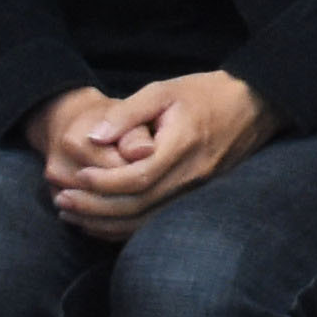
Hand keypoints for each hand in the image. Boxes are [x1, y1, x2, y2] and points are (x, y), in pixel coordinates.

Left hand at [45, 72, 273, 227]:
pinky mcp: (196, 197)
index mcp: (183, 145)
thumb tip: (91, 137)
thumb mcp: (163, 90)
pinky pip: (156, 221)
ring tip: (71, 214)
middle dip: (95, 207)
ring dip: (105, 222)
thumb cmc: (206, 93)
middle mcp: (192, 174)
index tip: (78, 177)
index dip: (104, 183)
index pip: (137, 178)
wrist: (255, 104)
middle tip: (61, 201)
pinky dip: (124, 226)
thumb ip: (126, 113)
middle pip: (138, 205)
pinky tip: (100, 221)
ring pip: (146, 220)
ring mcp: (197, 190)